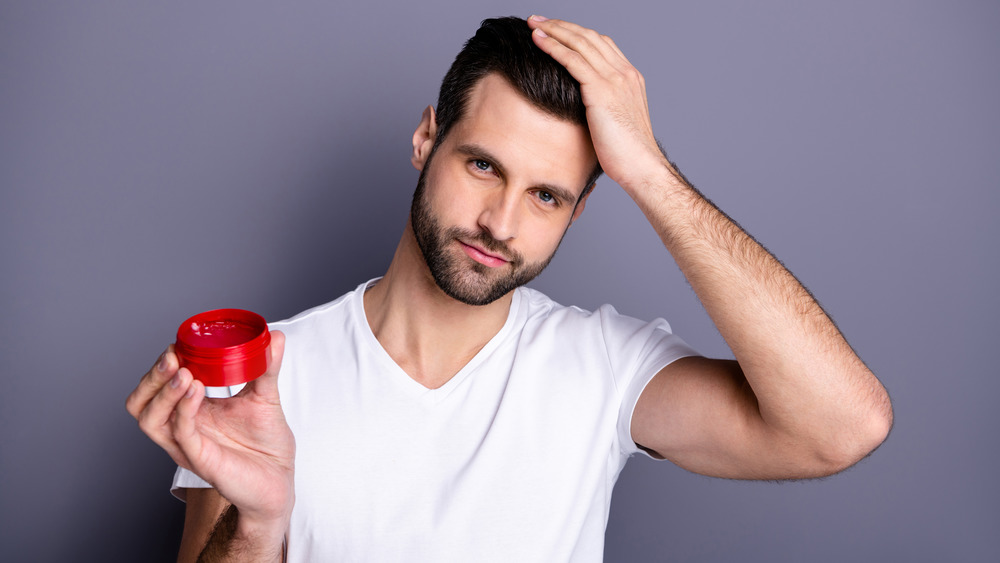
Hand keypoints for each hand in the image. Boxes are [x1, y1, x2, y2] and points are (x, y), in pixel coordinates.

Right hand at [126, 331, 295, 527]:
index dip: (162, 366)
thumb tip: (274, 336)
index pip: (158, 386)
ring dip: (162, 393)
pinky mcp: (201, 460)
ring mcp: (188, 445)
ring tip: (183, 373)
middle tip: (172, 357)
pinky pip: (181, 434)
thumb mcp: (266, 396)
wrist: (280, 479)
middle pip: (142, 403)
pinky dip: (184, 411)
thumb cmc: (267, 443)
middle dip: (152, 377)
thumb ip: (266, 367)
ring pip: (150, 420)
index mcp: (193, 410)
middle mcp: (183, 428)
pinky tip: (196, 391)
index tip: (177, 345)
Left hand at [527, 15, 669, 191]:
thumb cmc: (627, 156)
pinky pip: (573, 60)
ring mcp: (615, 79)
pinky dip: (554, 46)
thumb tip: (583, 112)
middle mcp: (624, 73)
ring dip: (554, 30)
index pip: (601, 44)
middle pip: (589, 37)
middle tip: (538, 19)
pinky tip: (538, 40)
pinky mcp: (601, 90)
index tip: (556, 30)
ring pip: (580, 43)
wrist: (641, 167)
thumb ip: (602, 109)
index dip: (576, 34)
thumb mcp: (615, 124)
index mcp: (630, 79)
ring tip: (533, 24)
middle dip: (562, 25)